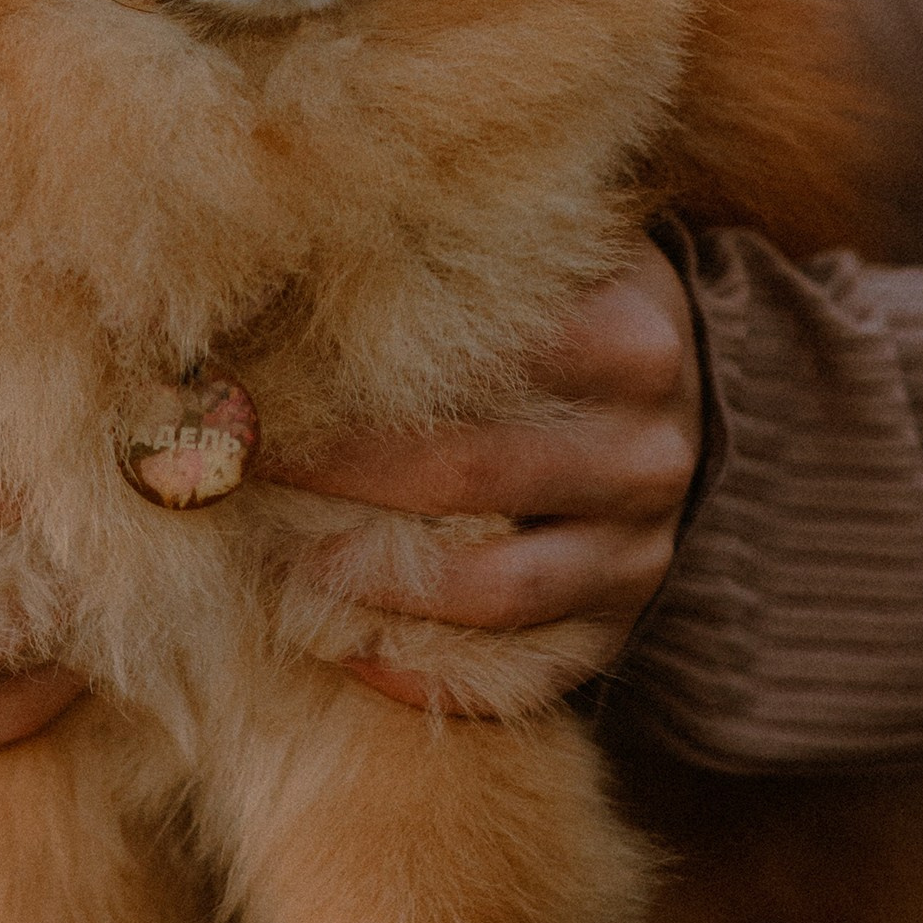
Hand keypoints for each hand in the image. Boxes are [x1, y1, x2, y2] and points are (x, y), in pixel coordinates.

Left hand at [286, 236, 702, 715]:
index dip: (358, 366)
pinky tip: (349, 656)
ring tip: (285, 568)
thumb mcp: (552, 261)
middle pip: (470, 470)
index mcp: (633, 341)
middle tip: (239, 464)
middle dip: (338, 471)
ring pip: (498, 590)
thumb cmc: (573, 315)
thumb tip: (291, 246)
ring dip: (377, 586)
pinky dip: (433, 675)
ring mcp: (642, 551)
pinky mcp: (623, 627)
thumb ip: (463, 250)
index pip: (488, 353)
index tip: (254, 367)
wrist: (683, 402)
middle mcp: (648, 452)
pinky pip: (526, 676)